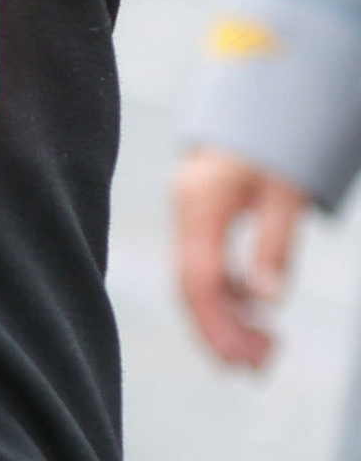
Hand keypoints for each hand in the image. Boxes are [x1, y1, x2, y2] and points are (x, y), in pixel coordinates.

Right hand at [175, 144, 309, 366]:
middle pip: (190, 286)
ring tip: (264, 353)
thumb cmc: (272, 144)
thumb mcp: (285, 190)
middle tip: (258, 370)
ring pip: (194, 280)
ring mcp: (188, 215)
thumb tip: (269, 302)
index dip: (217, 325)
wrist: (256, 100)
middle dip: (220, 333)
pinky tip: (255, 314)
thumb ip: (275, 244)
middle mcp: (186, 212)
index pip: (198, 278)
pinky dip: (228, 298)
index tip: (244, 361)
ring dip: (225, 320)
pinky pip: (204, 266)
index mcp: (200, 204)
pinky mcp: (199, 219)